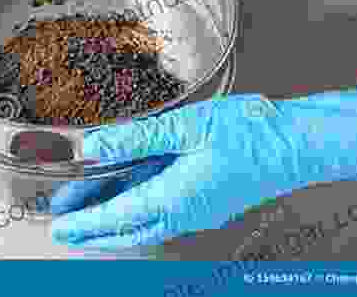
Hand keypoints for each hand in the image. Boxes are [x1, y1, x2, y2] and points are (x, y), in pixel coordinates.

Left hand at [50, 78, 356, 249]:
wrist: (296, 143)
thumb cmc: (249, 132)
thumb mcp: (186, 126)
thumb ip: (136, 138)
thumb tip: (94, 145)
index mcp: (174, 198)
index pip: (117, 217)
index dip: (85, 223)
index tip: (60, 227)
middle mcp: (183, 213)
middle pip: (126, 229)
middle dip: (93, 230)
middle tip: (65, 225)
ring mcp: (196, 210)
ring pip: (143, 223)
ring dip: (113, 220)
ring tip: (86, 209)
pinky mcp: (205, 200)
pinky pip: (161, 211)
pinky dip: (136, 208)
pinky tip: (126, 191)